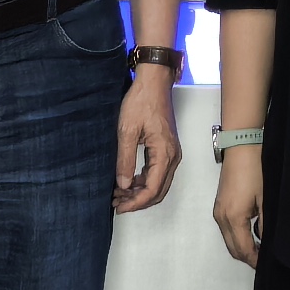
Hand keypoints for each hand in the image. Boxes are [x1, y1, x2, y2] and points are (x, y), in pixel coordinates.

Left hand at [112, 65, 177, 213]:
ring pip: (159, 184)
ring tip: (118, 193)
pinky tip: (128, 181)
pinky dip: (144, 181)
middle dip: (137, 201)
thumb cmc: (141, 101)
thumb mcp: (126, 131)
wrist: (154, 83)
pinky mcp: (167, 149)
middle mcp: (172, 156)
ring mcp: (172, 153)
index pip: (152, 189)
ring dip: (140, 192)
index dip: (136, 202)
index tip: (119, 206)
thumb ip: (125, 160)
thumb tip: (123, 185)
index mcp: (164, 153)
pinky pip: (158, 173)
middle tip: (116, 203)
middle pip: (158, 191)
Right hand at [211, 142, 263, 268]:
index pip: (243, 249)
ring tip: (261, 248)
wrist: (241, 148)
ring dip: (242, 248)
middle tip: (265, 259)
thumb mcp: (265, 200)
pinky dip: (238, 237)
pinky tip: (252, 234)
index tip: (267, 264)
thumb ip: (265, 225)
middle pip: (233, 249)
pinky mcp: (219, 206)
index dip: (255, 260)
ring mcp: (218, 212)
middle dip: (248, 257)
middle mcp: (221, 218)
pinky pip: (227, 230)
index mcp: (233, 218)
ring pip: (229, 240)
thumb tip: (268, 242)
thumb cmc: (255, 172)